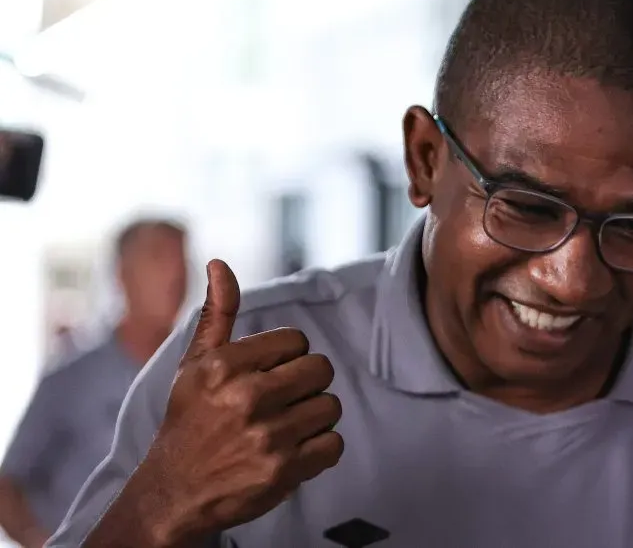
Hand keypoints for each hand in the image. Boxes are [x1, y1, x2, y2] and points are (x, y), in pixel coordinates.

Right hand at [140, 260, 343, 544]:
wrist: (173, 493)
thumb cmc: (189, 422)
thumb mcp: (195, 364)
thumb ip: (216, 314)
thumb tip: (219, 263)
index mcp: (224, 366)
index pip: (297, 341)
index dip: (288, 358)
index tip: (268, 375)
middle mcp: (246, 398)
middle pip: (320, 369)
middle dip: (306, 384)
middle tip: (281, 402)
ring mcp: (267, 437)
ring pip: (331, 406)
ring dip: (315, 417)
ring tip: (286, 427)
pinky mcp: (284, 471)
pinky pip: (334, 444)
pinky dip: (321, 449)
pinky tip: (294, 451)